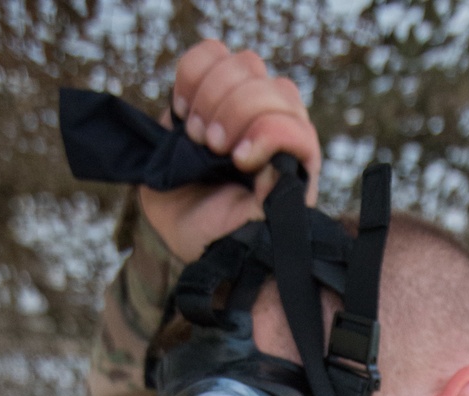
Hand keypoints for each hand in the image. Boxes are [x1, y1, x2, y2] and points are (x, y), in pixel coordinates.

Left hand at [140, 39, 321, 263]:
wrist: (214, 268)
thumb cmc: (192, 226)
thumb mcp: (162, 169)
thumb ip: (170, 130)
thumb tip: (184, 106)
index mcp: (227, 111)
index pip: (222, 54)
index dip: (196, 69)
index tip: (179, 111)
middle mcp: (261, 120)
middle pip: (250, 63)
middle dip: (215, 93)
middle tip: (201, 138)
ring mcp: (287, 144)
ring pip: (278, 88)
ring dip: (240, 112)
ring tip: (220, 152)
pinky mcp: (305, 172)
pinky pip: (300, 130)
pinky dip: (268, 135)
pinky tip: (243, 160)